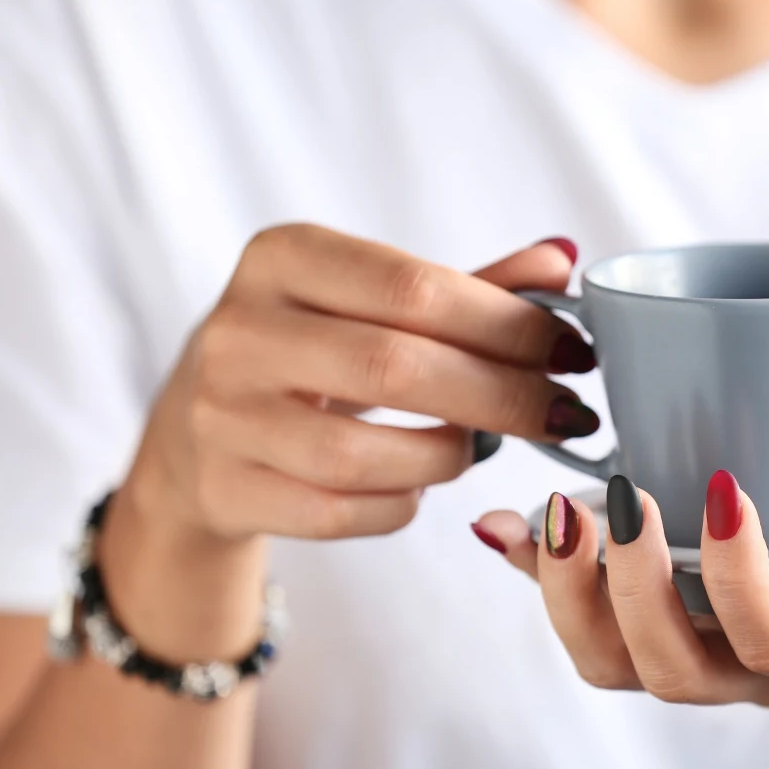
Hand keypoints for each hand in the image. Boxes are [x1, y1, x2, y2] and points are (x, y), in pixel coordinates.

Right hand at [123, 225, 597, 543]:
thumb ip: (469, 287)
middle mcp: (239, 330)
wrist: (196, 433)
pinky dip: (400, 503)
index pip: (416, 288)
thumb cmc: (313, 352)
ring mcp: (222, 416)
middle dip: (502, 396)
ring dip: (450, 456)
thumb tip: (563, 260)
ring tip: (481, 444)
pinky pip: (341, 512)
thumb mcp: (373, 302)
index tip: (572, 351)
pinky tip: (417, 483)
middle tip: (563, 412)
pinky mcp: (225, 489)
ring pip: (366, 455)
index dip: (509, 325)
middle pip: (397, 368)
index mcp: (283, 256)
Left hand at [472, 471, 768, 704]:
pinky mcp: (674, 608)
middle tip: (621, 498)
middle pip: (674, 672)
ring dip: (568, 594)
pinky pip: (588, 616)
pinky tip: (500, 524)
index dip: (738, 583)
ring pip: (615, 663)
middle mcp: (763, 670)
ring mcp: (711, 645)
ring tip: (552, 511)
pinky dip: (536, 575)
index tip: (729, 486)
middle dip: (632, 593)